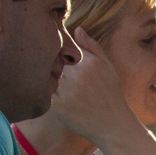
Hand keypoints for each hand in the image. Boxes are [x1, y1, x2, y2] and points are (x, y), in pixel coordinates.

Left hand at [48, 28, 151, 152]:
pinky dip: (43, 92)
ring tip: (51, 83)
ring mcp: (66, 90)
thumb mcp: (108, 66)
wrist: (113, 125)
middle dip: (47, 62)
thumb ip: (92, 46)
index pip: (60, 44)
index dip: (54, 46)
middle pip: (49, 60)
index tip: (52, 49)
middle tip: (48, 68)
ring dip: (44, 77)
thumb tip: (76, 29)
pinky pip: (42, 93)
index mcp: (87, 61)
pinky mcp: (58, 105)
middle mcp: (76, 73)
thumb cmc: (111, 94)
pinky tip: (52, 96)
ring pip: (44, 75)